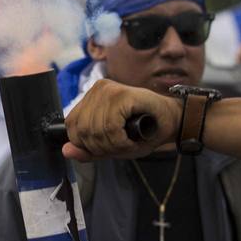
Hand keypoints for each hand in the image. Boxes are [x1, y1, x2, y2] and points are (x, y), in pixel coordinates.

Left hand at [63, 79, 180, 161]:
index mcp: (91, 98)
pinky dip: (121, 142)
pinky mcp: (121, 94)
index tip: (107, 147)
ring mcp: (108, 90)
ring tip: (128, 142)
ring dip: (114, 146)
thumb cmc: (144, 131)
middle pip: (82, 130)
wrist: (173, 120)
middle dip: (101, 148)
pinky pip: (111, 128)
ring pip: (96, 131)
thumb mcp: (111, 145)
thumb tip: (66, 150)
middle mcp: (97, 89)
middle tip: (121, 146)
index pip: (71, 126)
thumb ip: (88, 149)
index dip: (86, 145)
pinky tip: (132, 140)